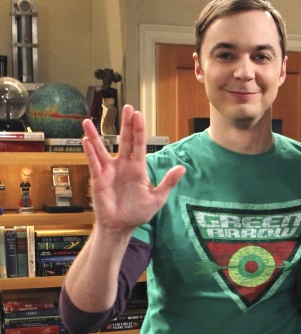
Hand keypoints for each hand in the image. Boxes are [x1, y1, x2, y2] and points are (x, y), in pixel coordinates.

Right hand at [81, 104, 185, 230]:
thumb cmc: (137, 213)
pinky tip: (85, 141)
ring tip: (88, 121)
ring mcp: (109, 171)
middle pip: (124, 140)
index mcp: (137, 168)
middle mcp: (122, 165)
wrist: (121, 226)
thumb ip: (168, 183)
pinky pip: (94, 163)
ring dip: (95, 135)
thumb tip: (182, 168)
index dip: (138, 129)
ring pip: (102, 149)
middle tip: (127, 107)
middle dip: (126, 124)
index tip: (138, 113)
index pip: (138, 144)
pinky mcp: (99, 179)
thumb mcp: (157, 199)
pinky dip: (89, 152)